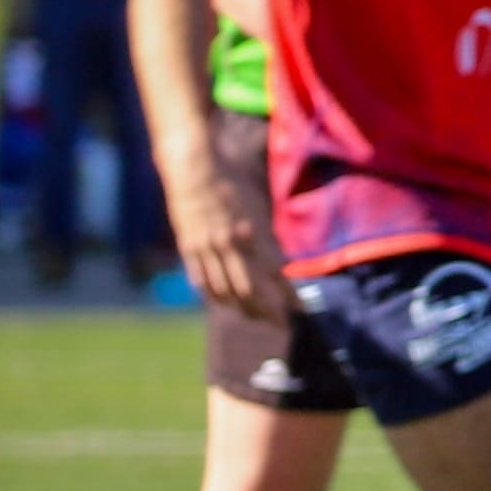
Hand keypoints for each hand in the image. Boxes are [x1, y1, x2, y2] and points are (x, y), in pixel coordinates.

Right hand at [165, 149, 281, 322]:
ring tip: (256, 316)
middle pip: (250, 289)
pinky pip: (202, 279)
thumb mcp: (256, 208)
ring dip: (242, 307)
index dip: (288, 294)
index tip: (301, 309)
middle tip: (280, 322)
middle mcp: (230, 245)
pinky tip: (224, 302)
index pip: (275, 273)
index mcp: (251, 233)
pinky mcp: (188, 248)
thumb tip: (278, 265)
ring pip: (225, 290)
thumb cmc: (231, 182)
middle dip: (266, 309)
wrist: (194, 169)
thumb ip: (264, 238)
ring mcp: (206, 248)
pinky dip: (215, 295)